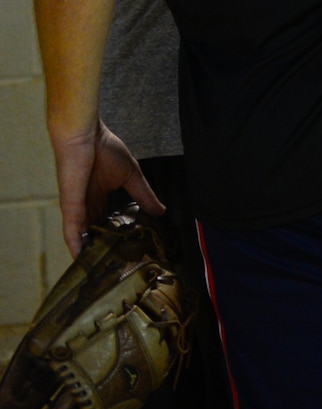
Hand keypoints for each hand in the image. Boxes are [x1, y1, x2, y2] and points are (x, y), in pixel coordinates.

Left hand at [52, 121, 162, 257]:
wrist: (85, 136)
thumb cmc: (106, 149)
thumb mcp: (132, 176)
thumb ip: (145, 195)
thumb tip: (162, 211)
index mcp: (101, 198)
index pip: (109, 223)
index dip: (118, 237)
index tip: (131, 251)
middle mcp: (88, 207)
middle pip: (96, 234)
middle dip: (105, 250)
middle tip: (118, 268)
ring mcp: (78, 208)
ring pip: (84, 237)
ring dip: (90, 252)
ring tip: (100, 272)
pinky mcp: (71, 207)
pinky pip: (72, 230)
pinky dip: (76, 245)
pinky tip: (82, 259)